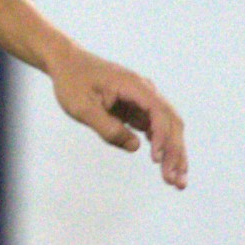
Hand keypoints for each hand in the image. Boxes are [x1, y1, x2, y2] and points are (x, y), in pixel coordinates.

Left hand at [47, 48, 188, 187]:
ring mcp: (144, 100)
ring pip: (168, 128)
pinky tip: (165, 167)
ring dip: (174, 154)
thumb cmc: (72, 82)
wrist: (67, 63)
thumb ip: (107, 128)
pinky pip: (156, 130)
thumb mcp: (82, 108)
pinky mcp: (138, 109)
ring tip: (177, 181)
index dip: (161, 136)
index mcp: (134, 85)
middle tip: (176, 181)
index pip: (158, 112)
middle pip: (171, 122)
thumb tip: (135, 146)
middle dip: (176, 152)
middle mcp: (146, 91)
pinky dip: (162, 148)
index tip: (156, 159)